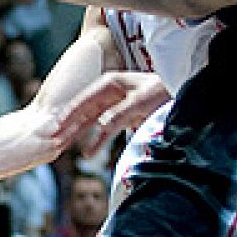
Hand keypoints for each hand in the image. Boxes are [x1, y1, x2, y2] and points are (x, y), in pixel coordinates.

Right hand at [51, 72, 169, 156]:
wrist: (183, 96)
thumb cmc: (165, 92)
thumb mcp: (143, 101)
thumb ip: (120, 113)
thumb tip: (100, 126)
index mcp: (110, 83)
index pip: (84, 99)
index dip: (69, 113)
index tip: (57, 126)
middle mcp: (109, 93)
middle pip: (83, 111)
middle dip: (68, 125)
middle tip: (52, 140)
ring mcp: (115, 105)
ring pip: (91, 121)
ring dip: (79, 133)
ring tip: (63, 147)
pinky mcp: (122, 117)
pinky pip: (104, 129)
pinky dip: (96, 140)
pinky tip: (89, 152)